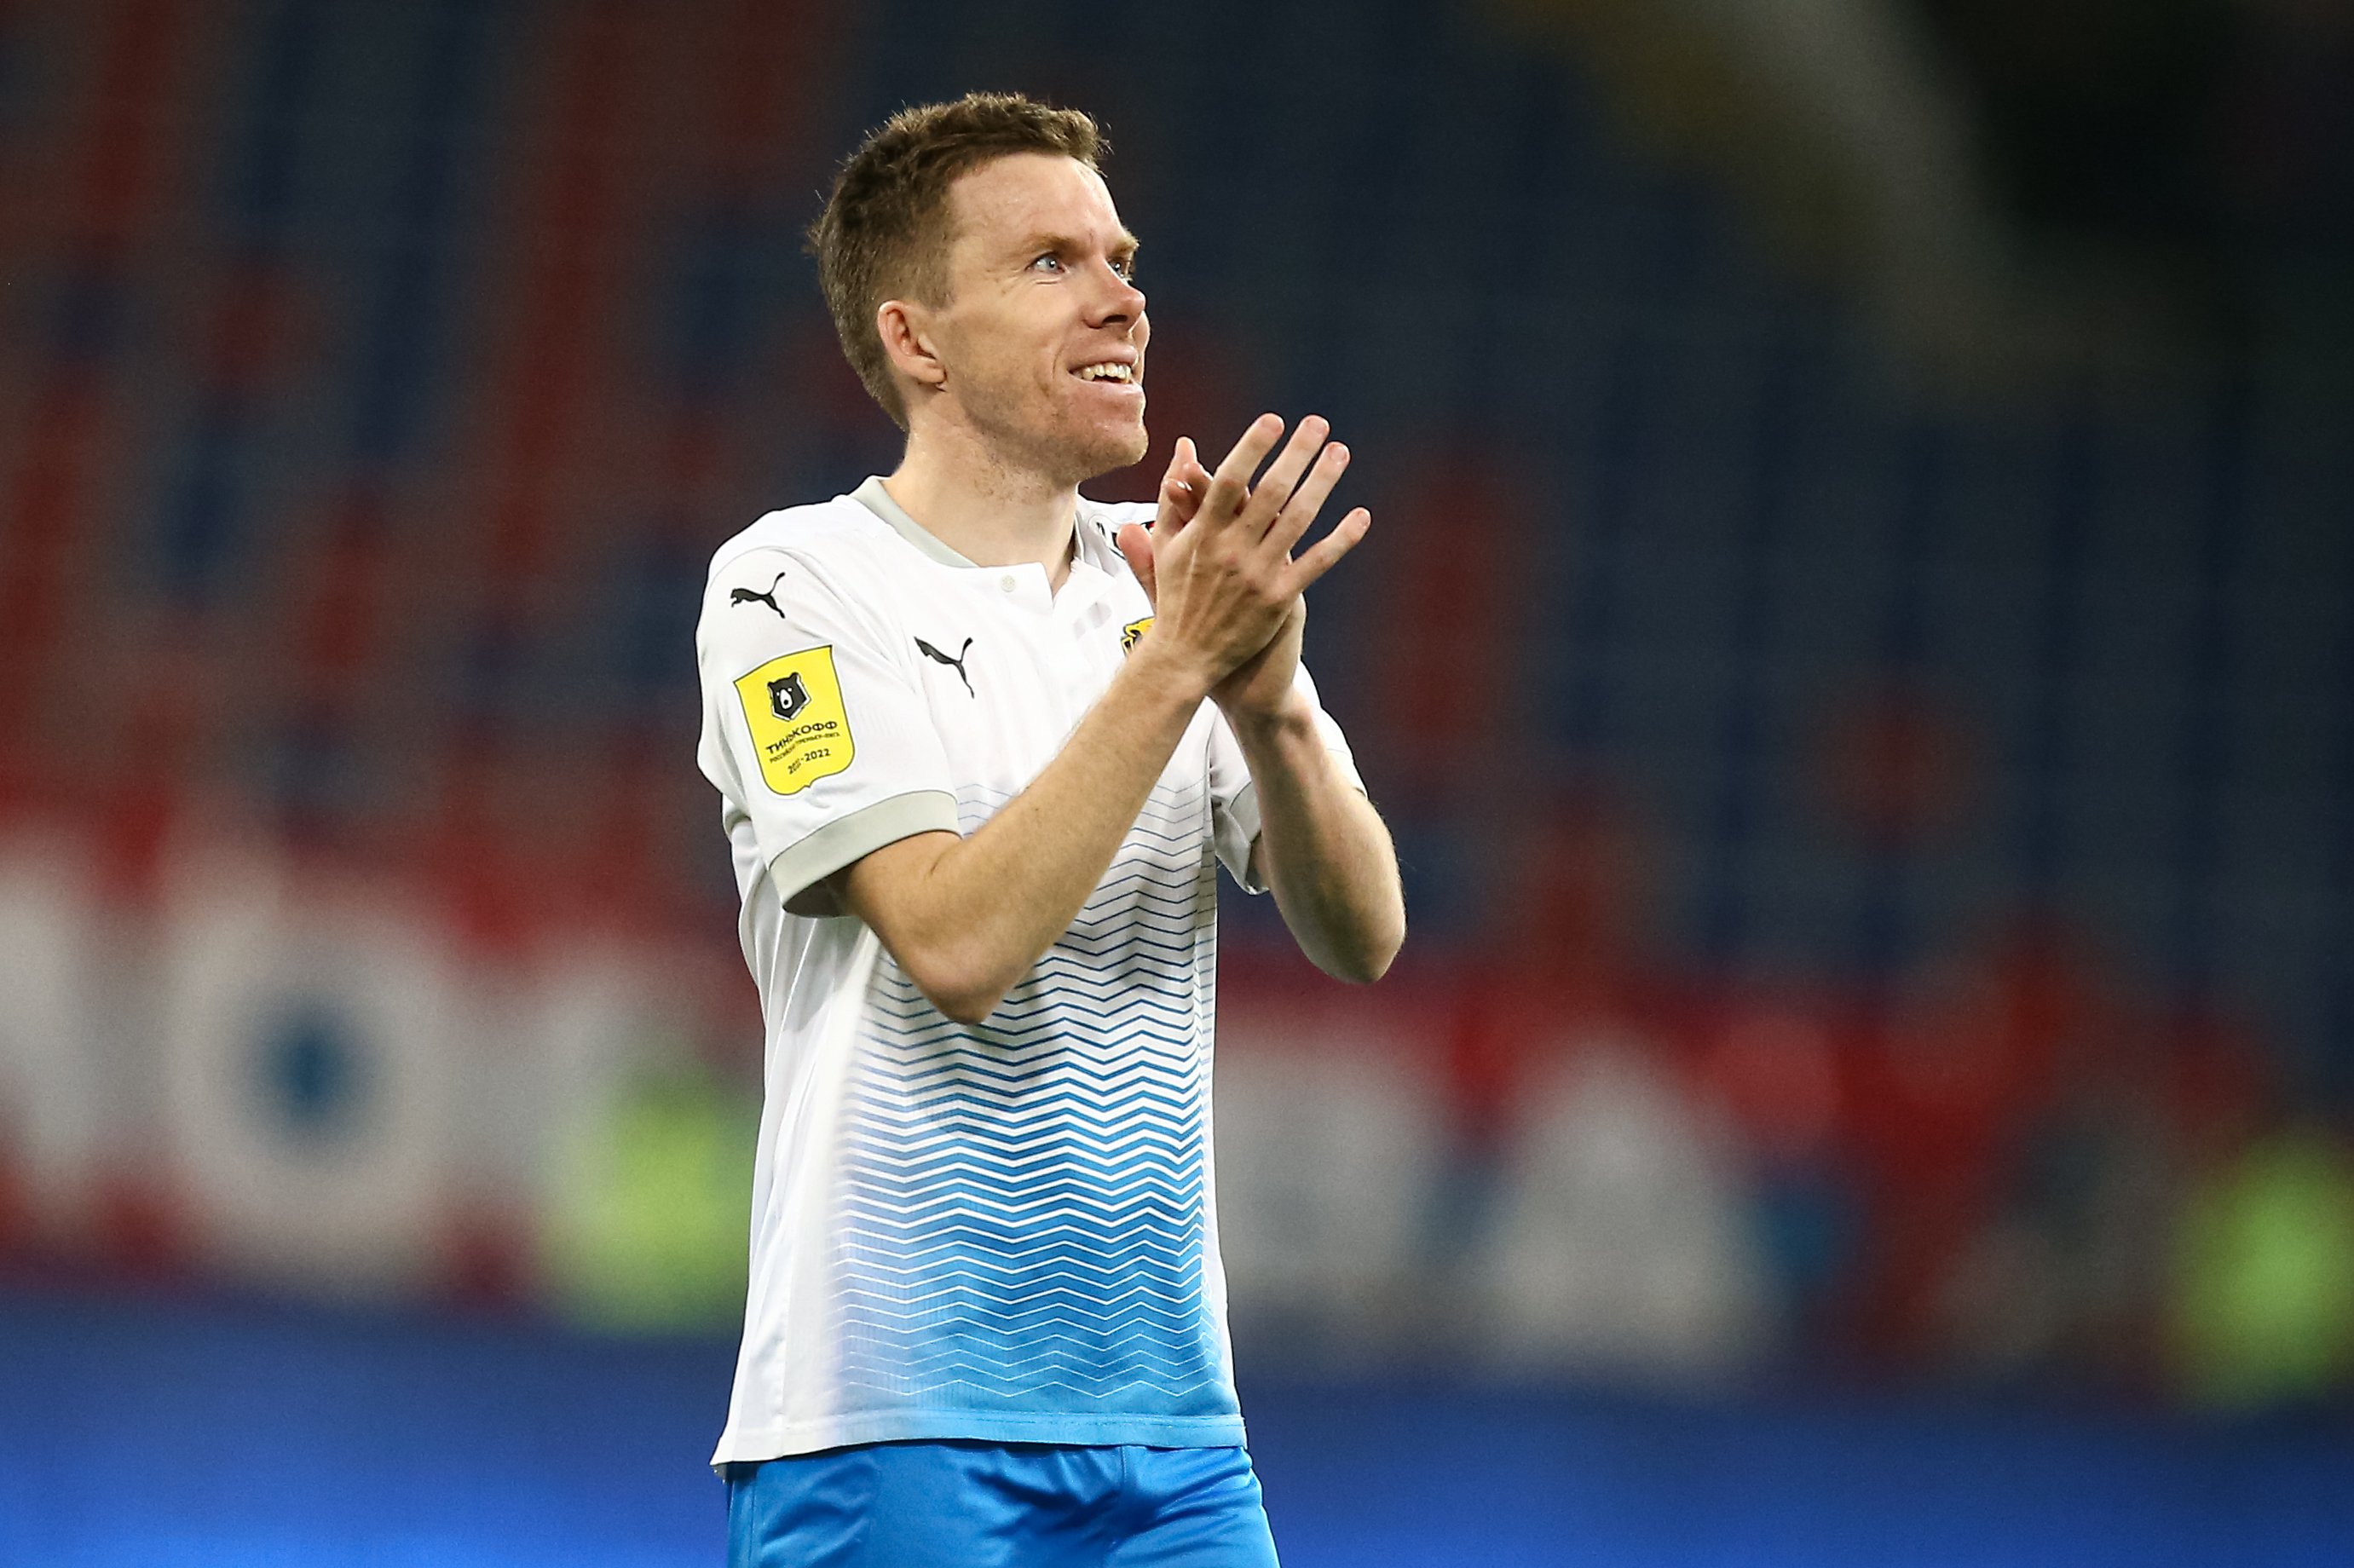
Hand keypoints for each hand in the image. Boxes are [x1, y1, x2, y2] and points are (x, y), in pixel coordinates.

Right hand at [1114, 415, 1369, 698]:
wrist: (1185, 658)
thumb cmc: (1176, 596)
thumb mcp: (1166, 542)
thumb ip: (1174, 494)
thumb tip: (1185, 447)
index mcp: (1203, 532)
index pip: (1231, 480)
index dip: (1253, 447)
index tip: (1274, 421)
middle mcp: (1232, 550)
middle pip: (1270, 491)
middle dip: (1296, 453)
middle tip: (1317, 423)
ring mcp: (1258, 575)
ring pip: (1298, 520)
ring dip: (1322, 482)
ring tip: (1340, 453)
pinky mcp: (1280, 599)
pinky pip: (1317, 562)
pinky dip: (1341, 538)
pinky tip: (1361, 515)